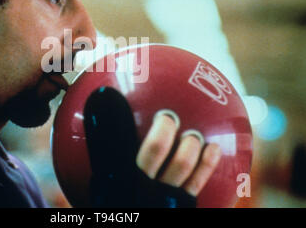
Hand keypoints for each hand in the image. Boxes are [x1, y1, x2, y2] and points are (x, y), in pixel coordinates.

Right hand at [83, 86, 221, 207]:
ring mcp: (164, 201)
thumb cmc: (117, 206)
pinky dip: (207, 164)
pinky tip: (214, 149)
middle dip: (164, 127)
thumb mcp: (101, 191)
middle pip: (155, 149)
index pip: (114, 146)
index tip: (121, 97)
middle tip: (168, 117)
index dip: (116, 119)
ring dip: (189, 145)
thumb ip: (100, 161)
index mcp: (115, 182)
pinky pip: (198, 184)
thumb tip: (97, 117)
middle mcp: (139, 190)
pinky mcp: (183, 210)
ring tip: (193, 135)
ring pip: (181, 166)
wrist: (130, 226)